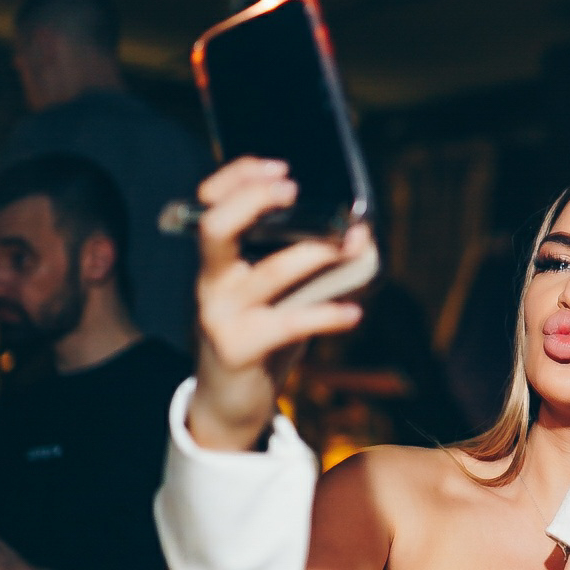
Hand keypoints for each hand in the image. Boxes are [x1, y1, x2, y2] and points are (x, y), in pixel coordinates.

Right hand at [191, 157, 372, 450]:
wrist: (228, 403)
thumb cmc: (258, 336)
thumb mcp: (268, 294)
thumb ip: (293, 262)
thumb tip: (358, 233)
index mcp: (216, 261)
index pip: (211, 203)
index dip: (238, 177)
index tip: (280, 167)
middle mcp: (211, 282)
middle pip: (217, 227)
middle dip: (254, 199)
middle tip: (294, 190)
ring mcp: (221, 315)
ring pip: (268, 272)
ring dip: (315, 253)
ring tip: (351, 244)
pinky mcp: (240, 348)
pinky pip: (290, 324)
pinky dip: (328, 315)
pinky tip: (354, 313)